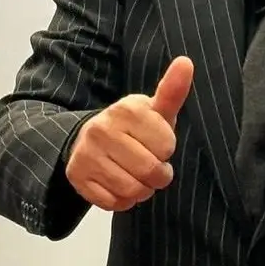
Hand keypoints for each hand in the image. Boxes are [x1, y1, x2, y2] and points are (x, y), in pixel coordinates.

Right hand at [65, 56, 192, 211]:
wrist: (91, 139)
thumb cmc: (134, 127)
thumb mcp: (155, 110)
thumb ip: (172, 90)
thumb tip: (186, 62)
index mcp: (125, 110)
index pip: (166, 145)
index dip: (166, 149)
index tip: (158, 143)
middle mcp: (101, 130)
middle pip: (150, 170)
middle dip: (158, 175)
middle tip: (153, 167)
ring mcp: (86, 154)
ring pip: (132, 190)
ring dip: (142, 190)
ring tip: (138, 176)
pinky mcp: (77, 177)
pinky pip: (113, 203)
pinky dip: (123, 201)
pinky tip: (120, 185)